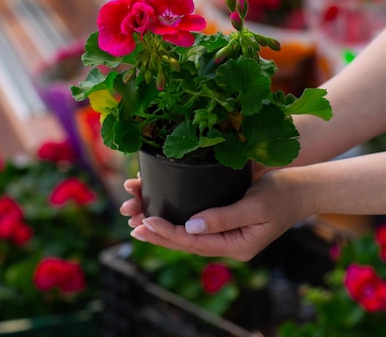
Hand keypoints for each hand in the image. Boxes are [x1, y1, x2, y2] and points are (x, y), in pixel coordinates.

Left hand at [120, 167, 310, 260]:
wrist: (302, 187)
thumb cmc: (282, 194)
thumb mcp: (254, 205)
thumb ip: (223, 217)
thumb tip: (190, 227)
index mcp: (236, 246)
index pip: (193, 243)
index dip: (167, 233)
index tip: (145, 221)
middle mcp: (228, 242)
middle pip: (185, 242)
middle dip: (157, 232)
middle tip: (132, 223)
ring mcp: (226, 231)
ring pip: (188, 232)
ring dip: (163, 225)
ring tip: (138, 217)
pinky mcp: (225, 217)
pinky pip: (196, 220)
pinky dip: (177, 215)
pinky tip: (163, 208)